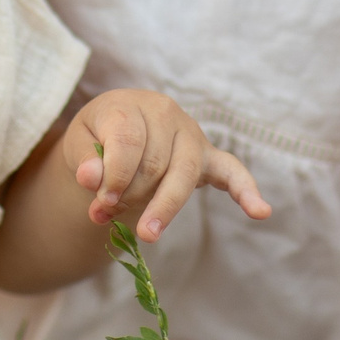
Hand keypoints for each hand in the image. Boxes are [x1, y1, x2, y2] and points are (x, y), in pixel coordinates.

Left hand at [58, 89, 270, 241]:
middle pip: (156, 164)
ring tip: (145, 234)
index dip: (114, 177)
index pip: (129, 143)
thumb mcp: (79, 142)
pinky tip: (260, 211)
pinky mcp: (208, 156)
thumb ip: (84, 159)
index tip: (100, 203)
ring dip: (162, 207)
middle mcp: (167, 114)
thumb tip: (90, 178)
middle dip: (131, 196)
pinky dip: (246, 191)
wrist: (116, 127)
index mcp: (133, 105)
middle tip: (105, 215)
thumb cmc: (97, 135)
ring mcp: (192, 135)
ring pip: (184, 175)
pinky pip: (233, 171)